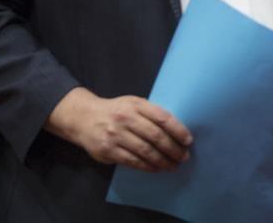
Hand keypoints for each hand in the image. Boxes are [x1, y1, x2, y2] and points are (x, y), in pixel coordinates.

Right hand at [45, 87, 191, 171]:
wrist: (84, 118)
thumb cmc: (116, 111)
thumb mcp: (133, 104)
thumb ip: (151, 113)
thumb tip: (176, 131)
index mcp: (136, 104)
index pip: (162, 118)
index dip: (178, 130)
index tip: (188, 140)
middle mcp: (126, 118)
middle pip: (156, 136)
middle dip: (173, 148)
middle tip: (184, 157)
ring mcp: (116, 134)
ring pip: (145, 151)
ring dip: (162, 160)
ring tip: (173, 165)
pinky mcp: (108, 150)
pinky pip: (132, 161)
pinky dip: (147, 166)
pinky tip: (156, 168)